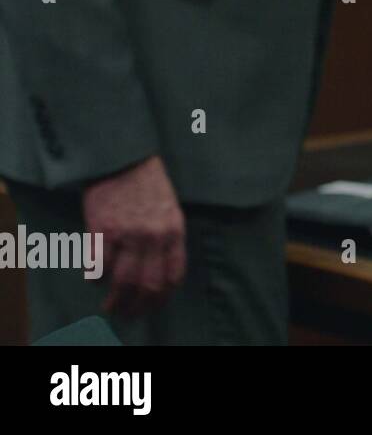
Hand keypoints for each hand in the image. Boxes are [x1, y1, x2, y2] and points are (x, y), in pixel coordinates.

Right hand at [83, 155, 185, 316]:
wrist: (123, 161)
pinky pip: (98, 267)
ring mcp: (128, 235)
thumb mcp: (170, 211)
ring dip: (116, 301)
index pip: (173, 276)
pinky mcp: (102, 231)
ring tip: (111, 308)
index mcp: (174, 232)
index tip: (153, 306)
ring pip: (123, 282)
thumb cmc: (148, 186)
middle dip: (139, 307)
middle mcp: (154, 237)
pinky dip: (95, 279)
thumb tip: (161, 275)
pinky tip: (94, 281)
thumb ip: (168, 241)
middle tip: (129, 315)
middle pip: (148, 285)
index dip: (162, 298)